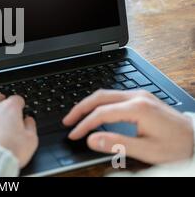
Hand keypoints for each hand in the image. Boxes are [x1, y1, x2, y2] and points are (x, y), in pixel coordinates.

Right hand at [63, 89, 193, 163]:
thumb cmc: (176, 146)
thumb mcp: (146, 150)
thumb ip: (116, 144)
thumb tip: (91, 139)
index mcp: (137, 108)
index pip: (101, 113)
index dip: (84, 124)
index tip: (74, 134)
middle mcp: (137, 97)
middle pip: (99, 97)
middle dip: (80, 108)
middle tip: (67, 121)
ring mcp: (139, 95)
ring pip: (105, 94)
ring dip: (88, 104)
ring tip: (76, 116)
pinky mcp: (141, 98)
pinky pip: (114, 95)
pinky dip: (99, 103)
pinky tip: (95, 111)